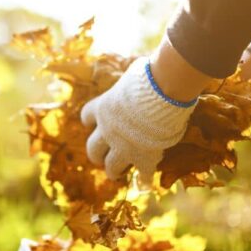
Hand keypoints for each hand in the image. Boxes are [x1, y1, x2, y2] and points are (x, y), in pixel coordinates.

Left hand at [81, 56, 197, 182]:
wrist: (163, 94)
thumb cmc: (150, 78)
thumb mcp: (133, 75)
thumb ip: (131, 83)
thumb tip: (141, 72)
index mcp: (103, 108)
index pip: (87, 115)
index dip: (90, 120)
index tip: (92, 122)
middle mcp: (107, 130)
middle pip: (92, 148)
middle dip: (96, 154)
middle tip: (100, 157)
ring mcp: (123, 147)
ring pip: (111, 167)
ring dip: (113, 170)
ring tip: (116, 173)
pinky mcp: (143, 159)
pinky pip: (142, 174)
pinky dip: (145, 177)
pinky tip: (147, 179)